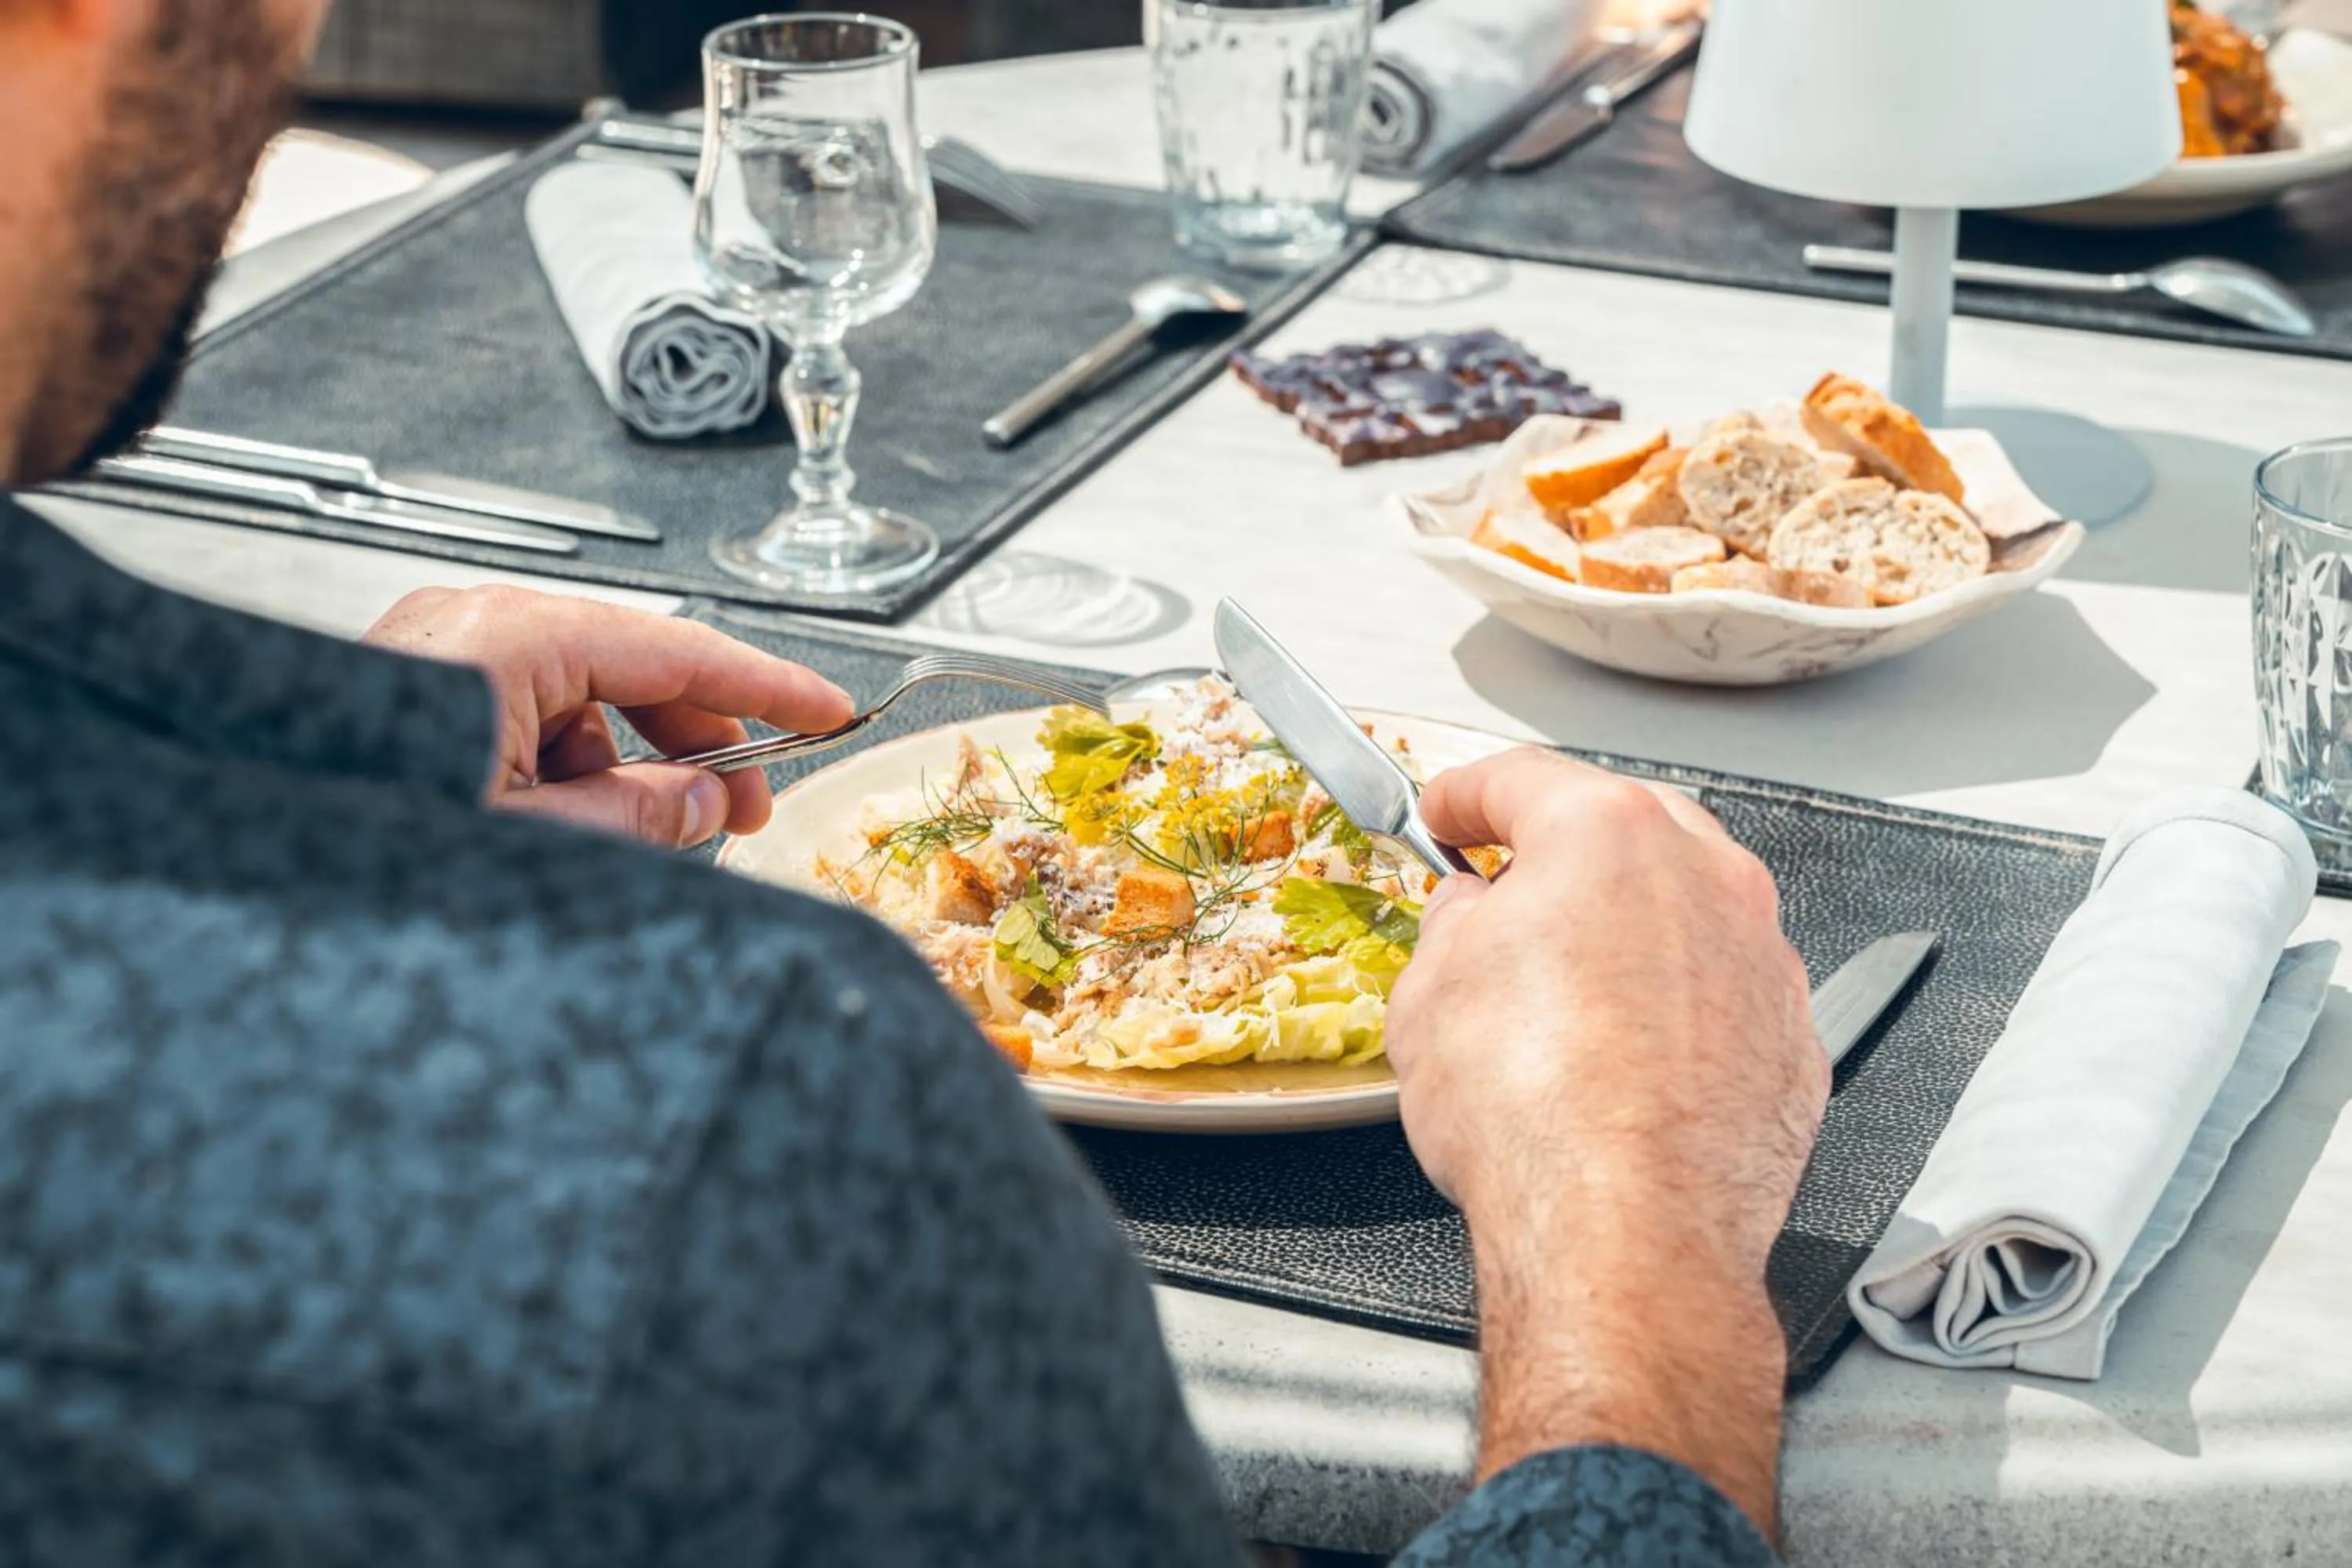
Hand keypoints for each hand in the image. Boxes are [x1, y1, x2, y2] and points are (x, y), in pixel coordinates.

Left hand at [364, 586, 853, 846]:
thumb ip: (644, 818)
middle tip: (748, 808)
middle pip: (631, 669)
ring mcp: (438, 660)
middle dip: (697, 741)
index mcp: (505, 641)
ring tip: (654, 837)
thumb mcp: (537, 845)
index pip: (676, 649)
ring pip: (581, 701)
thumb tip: (713, 801)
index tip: (832, 709)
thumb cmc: (359, 847)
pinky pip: (527, 721)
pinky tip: (581, 831)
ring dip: (632, 767)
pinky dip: (571, 771)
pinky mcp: (415, 699)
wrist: (236, 867)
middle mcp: (469, 631)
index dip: (767, 686)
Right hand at [1384, 749, 1824, 1534]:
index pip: (1520, 778)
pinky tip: (1623, 1056)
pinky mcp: (1791, 1040)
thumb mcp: (1428, 993)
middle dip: (1560, 854)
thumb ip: (1455, 924)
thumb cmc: (1532, 1116)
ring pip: (1686, 908)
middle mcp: (1704, 878)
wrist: (1623, 1236)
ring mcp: (1761, 958)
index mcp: (1607, 836)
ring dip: (1627, 929)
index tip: (1447, 812)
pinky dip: (1676, 1004)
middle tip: (1504, 893)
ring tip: (1563, 990)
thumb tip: (1472, 915)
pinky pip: (1722, 992)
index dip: (1464, 794)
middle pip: (1623, 828)